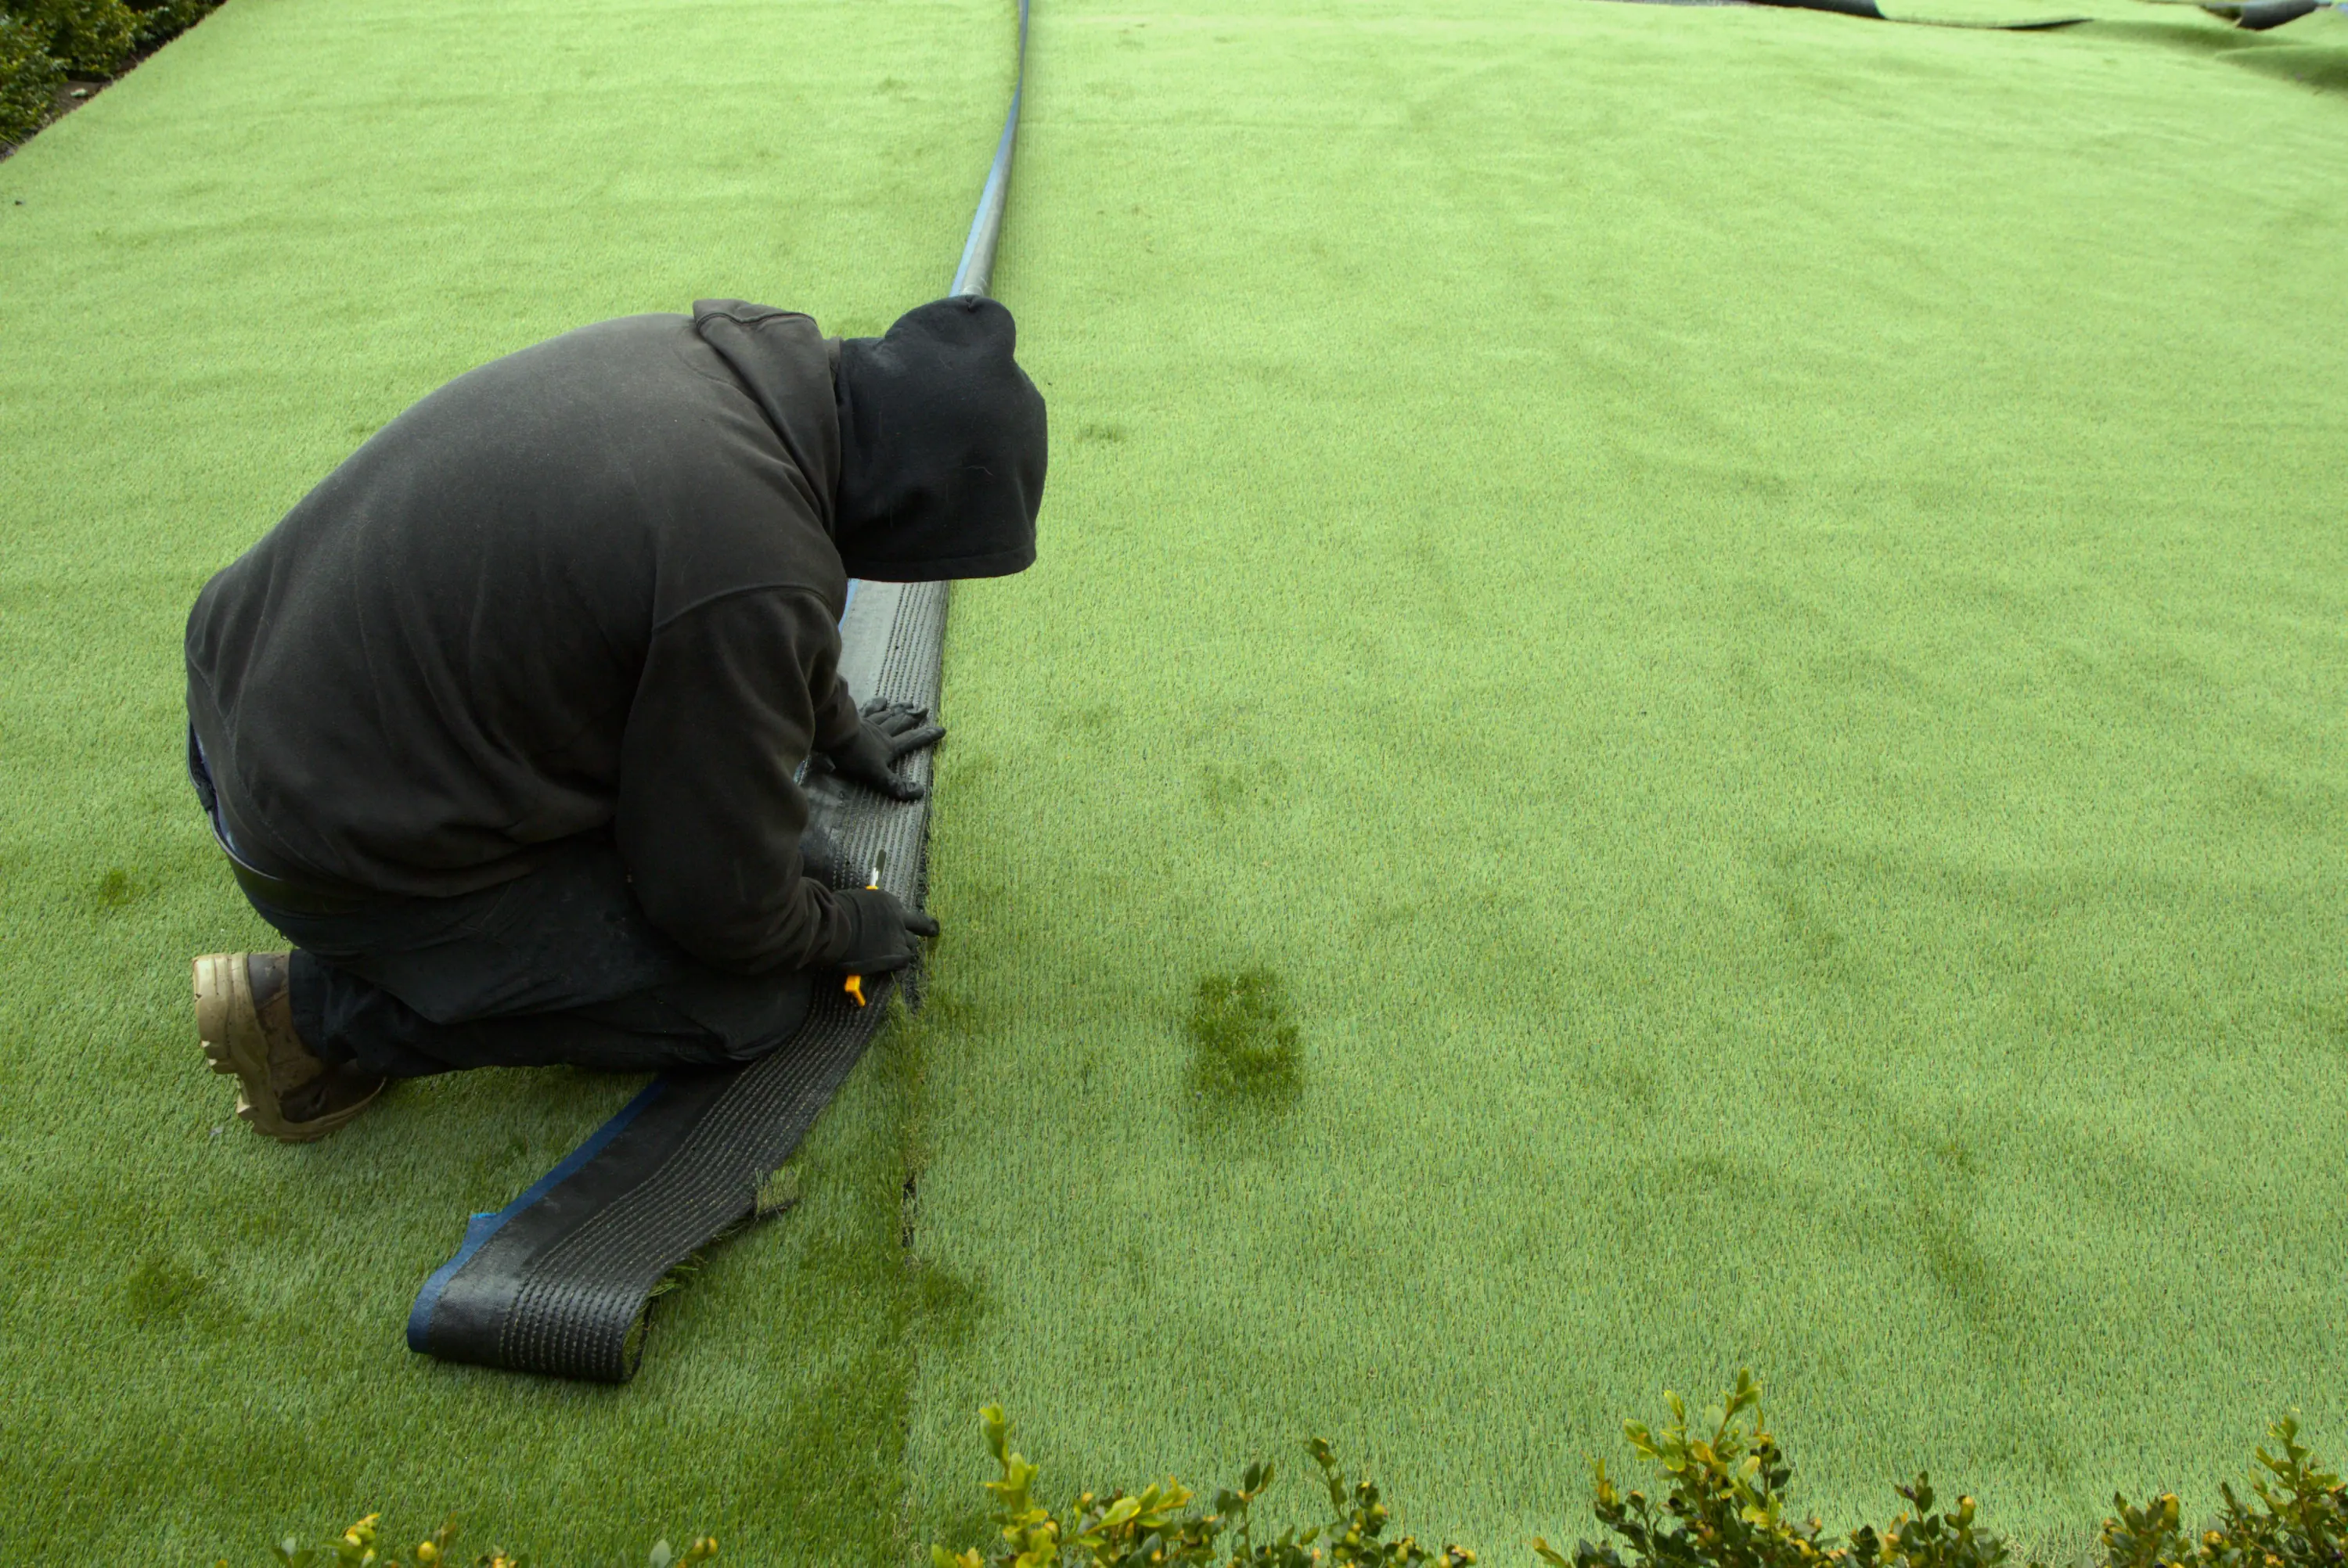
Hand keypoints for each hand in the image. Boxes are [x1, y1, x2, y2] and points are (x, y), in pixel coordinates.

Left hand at [826, 700, 944, 800]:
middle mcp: (882, 732)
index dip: (927, 736)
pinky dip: (876, 704)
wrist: (835, 734)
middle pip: (901, 723)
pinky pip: (869, 709)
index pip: (912, 740)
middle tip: (924, 709)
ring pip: (888, 715)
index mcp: (889, 746)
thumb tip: (920, 792)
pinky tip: (880, 700)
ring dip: (899, 709)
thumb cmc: (855, 756)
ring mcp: (869, 723)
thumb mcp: (877, 775)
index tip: (942, 729)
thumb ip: (896, 785)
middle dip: (914, 718)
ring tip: (908, 703)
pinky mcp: (855, 718)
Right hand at [834, 886, 939, 973]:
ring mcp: (898, 937)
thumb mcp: (857, 903)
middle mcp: (898, 918)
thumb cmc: (837, 911)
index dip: (906, 920)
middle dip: (921, 932)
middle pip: (918, 927)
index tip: (910, 922)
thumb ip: (868, 910)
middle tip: (934, 932)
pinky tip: (890, 967)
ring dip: (902, 951)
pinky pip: (903, 961)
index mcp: (888, 902)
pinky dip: (897, 964)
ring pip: (910, 946)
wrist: (834, 926)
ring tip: (892, 957)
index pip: (904, 911)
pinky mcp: (894, 955)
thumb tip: (863, 916)